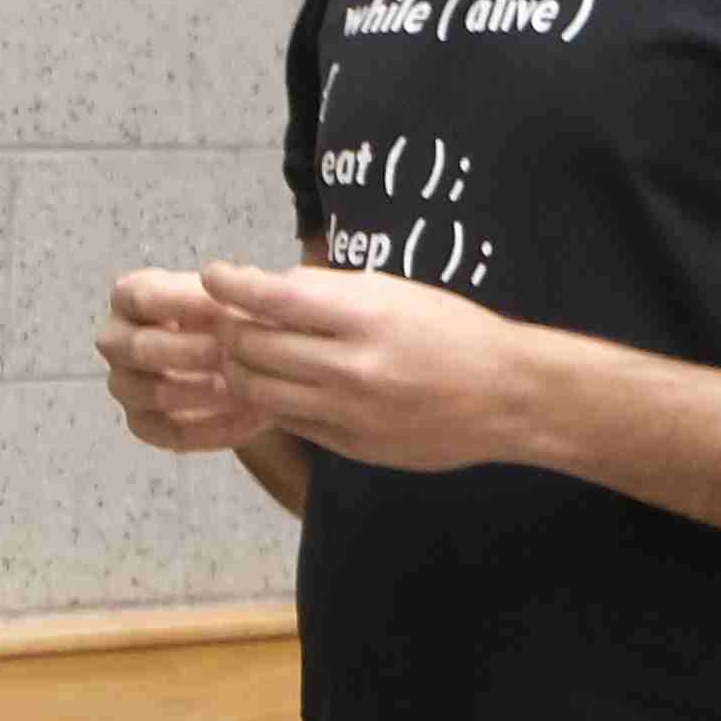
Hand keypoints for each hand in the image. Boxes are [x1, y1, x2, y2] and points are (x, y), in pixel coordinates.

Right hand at [95, 265, 281, 457]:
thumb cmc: (231, 314)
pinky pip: (170, 433)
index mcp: (129, 297)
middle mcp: (116, 341)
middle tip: (228, 353)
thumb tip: (234, 291)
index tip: (222, 306)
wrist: (242, 357)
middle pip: (137, 348)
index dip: (179, 302)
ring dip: (200, 392)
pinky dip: (213, 428)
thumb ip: (233, 290)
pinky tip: (249, 419)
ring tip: (244, 389)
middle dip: (188, 351)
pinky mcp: (143, 424)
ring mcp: (125, 385)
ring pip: (150, 394)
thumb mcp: (235, 291)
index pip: (139, 297)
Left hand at [189, 259, 551, 475]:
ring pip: (261, 391)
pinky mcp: (351, 445)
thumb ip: (330, 292)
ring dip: (240, 369)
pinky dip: (269, 401)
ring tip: (241, 354)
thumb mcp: (396, 293)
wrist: (507, 396)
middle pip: (256, 347)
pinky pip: (289, 422)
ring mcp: (350, 412)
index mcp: (367, 317)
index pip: (274, 297)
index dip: (232, 285)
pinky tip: (272, 385)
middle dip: (229, 329)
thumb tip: (267, 286)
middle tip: (224, 318)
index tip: (213, 275)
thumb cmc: (453, 331)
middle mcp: (353, 366)